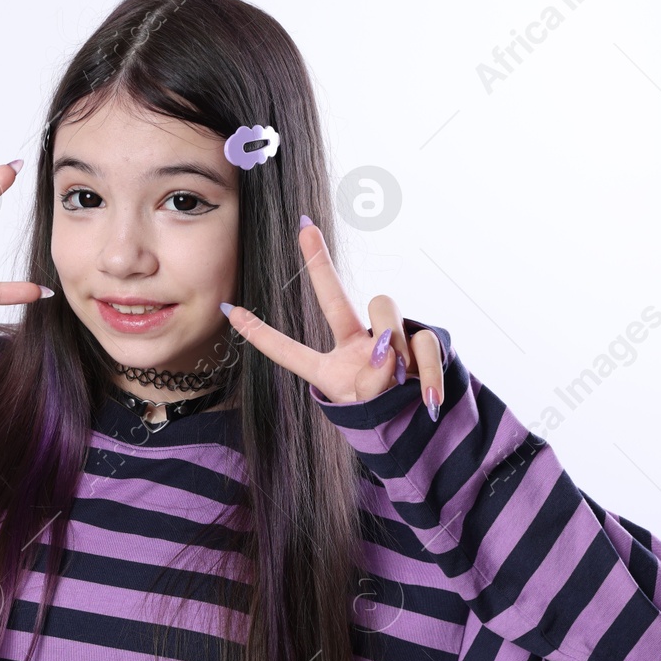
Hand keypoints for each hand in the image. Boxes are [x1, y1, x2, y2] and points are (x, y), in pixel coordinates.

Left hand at [220, 215, 444, 412]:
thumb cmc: (390, 422)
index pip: (290, 352)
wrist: (430, 432)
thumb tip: (385, 350)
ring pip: (384, 308)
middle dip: (319, 262)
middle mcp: (357, 347)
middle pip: (335, 299)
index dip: (261, 334)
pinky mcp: (425, 341)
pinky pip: (425, 342)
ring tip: (399, 379)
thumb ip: (370, 385)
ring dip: (392, 340)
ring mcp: (391, 340)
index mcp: (331, 370)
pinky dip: (427, 372)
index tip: (230, 309)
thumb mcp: (369, 413)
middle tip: (304, 229)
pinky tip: (426, 397)